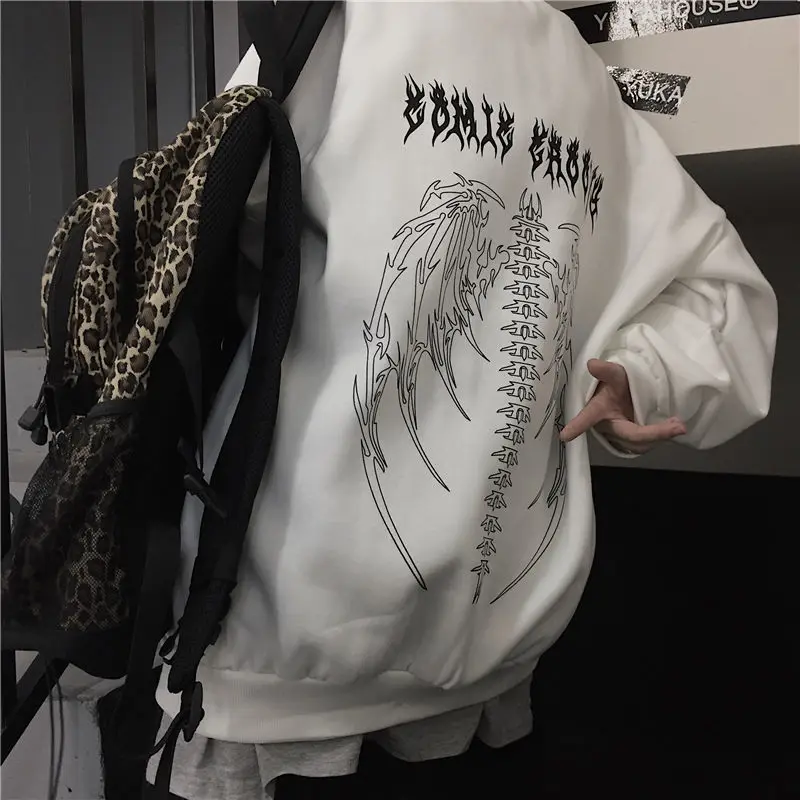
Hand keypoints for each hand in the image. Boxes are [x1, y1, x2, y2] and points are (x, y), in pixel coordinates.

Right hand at [560, 359, 685, 453]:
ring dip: (659, 437)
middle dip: (654, 434)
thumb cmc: (617, 385)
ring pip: (639, 444)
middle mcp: (608, 427)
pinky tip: (672, 428)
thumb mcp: (615, 374)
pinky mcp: (631, 442)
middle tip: (678, 426)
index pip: (587, 418)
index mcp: (599, 411)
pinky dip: (659, 438)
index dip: (577, 426)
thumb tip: (592, 363)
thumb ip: (606, 371)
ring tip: (677, 426)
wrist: (624, 395)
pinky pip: (644, 444)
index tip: (565, 435)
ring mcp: (620, 437)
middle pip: (630, 436)